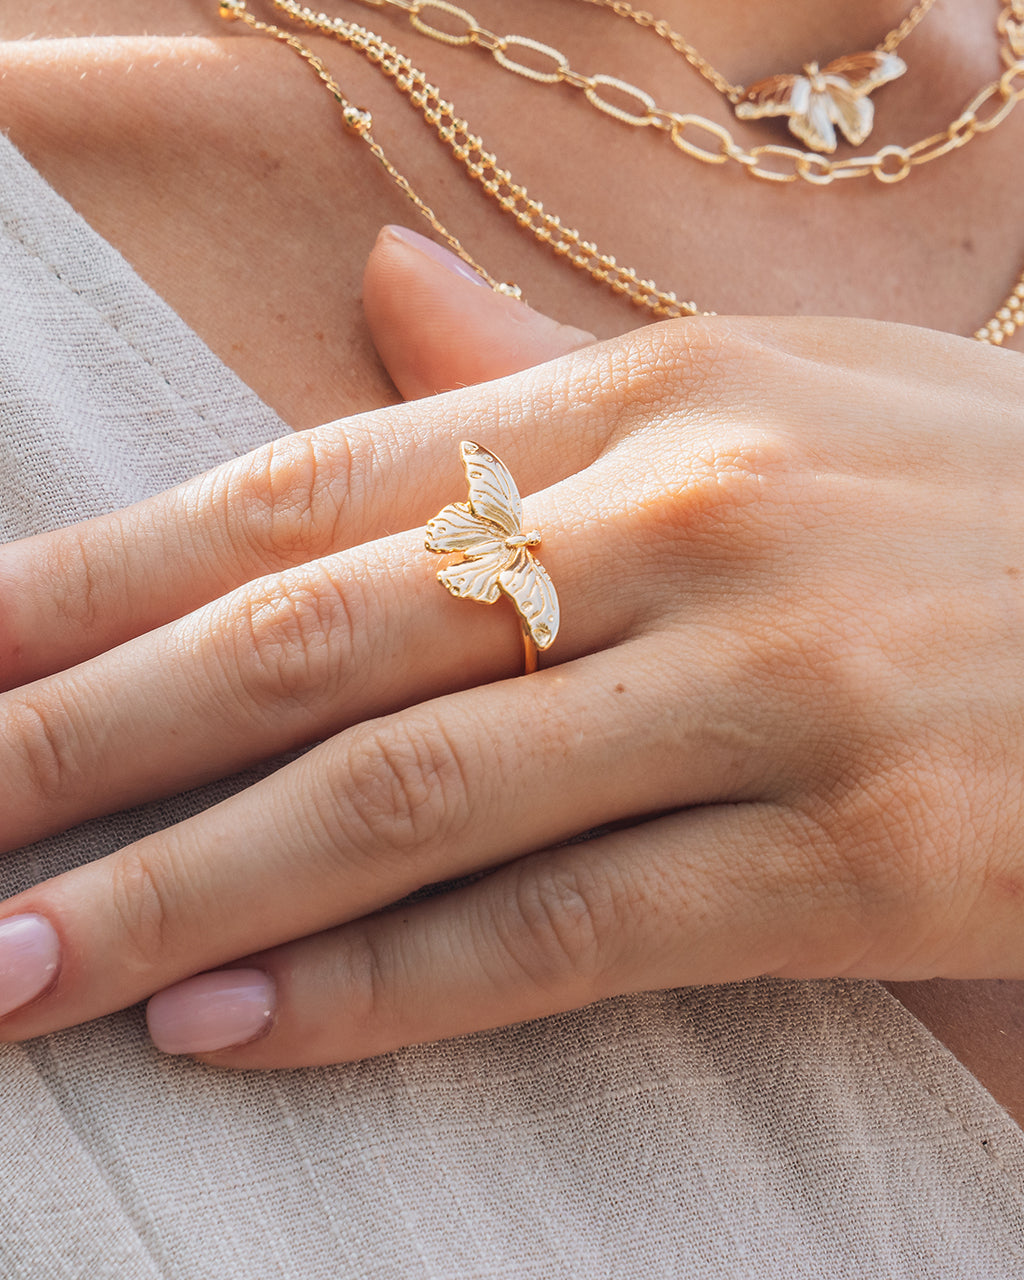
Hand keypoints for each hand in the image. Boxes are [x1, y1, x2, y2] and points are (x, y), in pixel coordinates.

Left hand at [1, 236, 1022, 1066]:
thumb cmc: (969, 502)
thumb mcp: (771, 390)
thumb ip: (547, 374)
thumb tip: (379, 294)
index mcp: (647, 401)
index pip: (303, 492)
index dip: (97, 583)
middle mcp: (686, 526)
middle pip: (311, 646)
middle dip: (83, 746)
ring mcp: (771, 692)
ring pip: (408, 803)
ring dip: (186, 895)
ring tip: (18, 967)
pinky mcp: (861, 858)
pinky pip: (563, 932)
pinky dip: (381, 987)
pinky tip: (230, 1022)